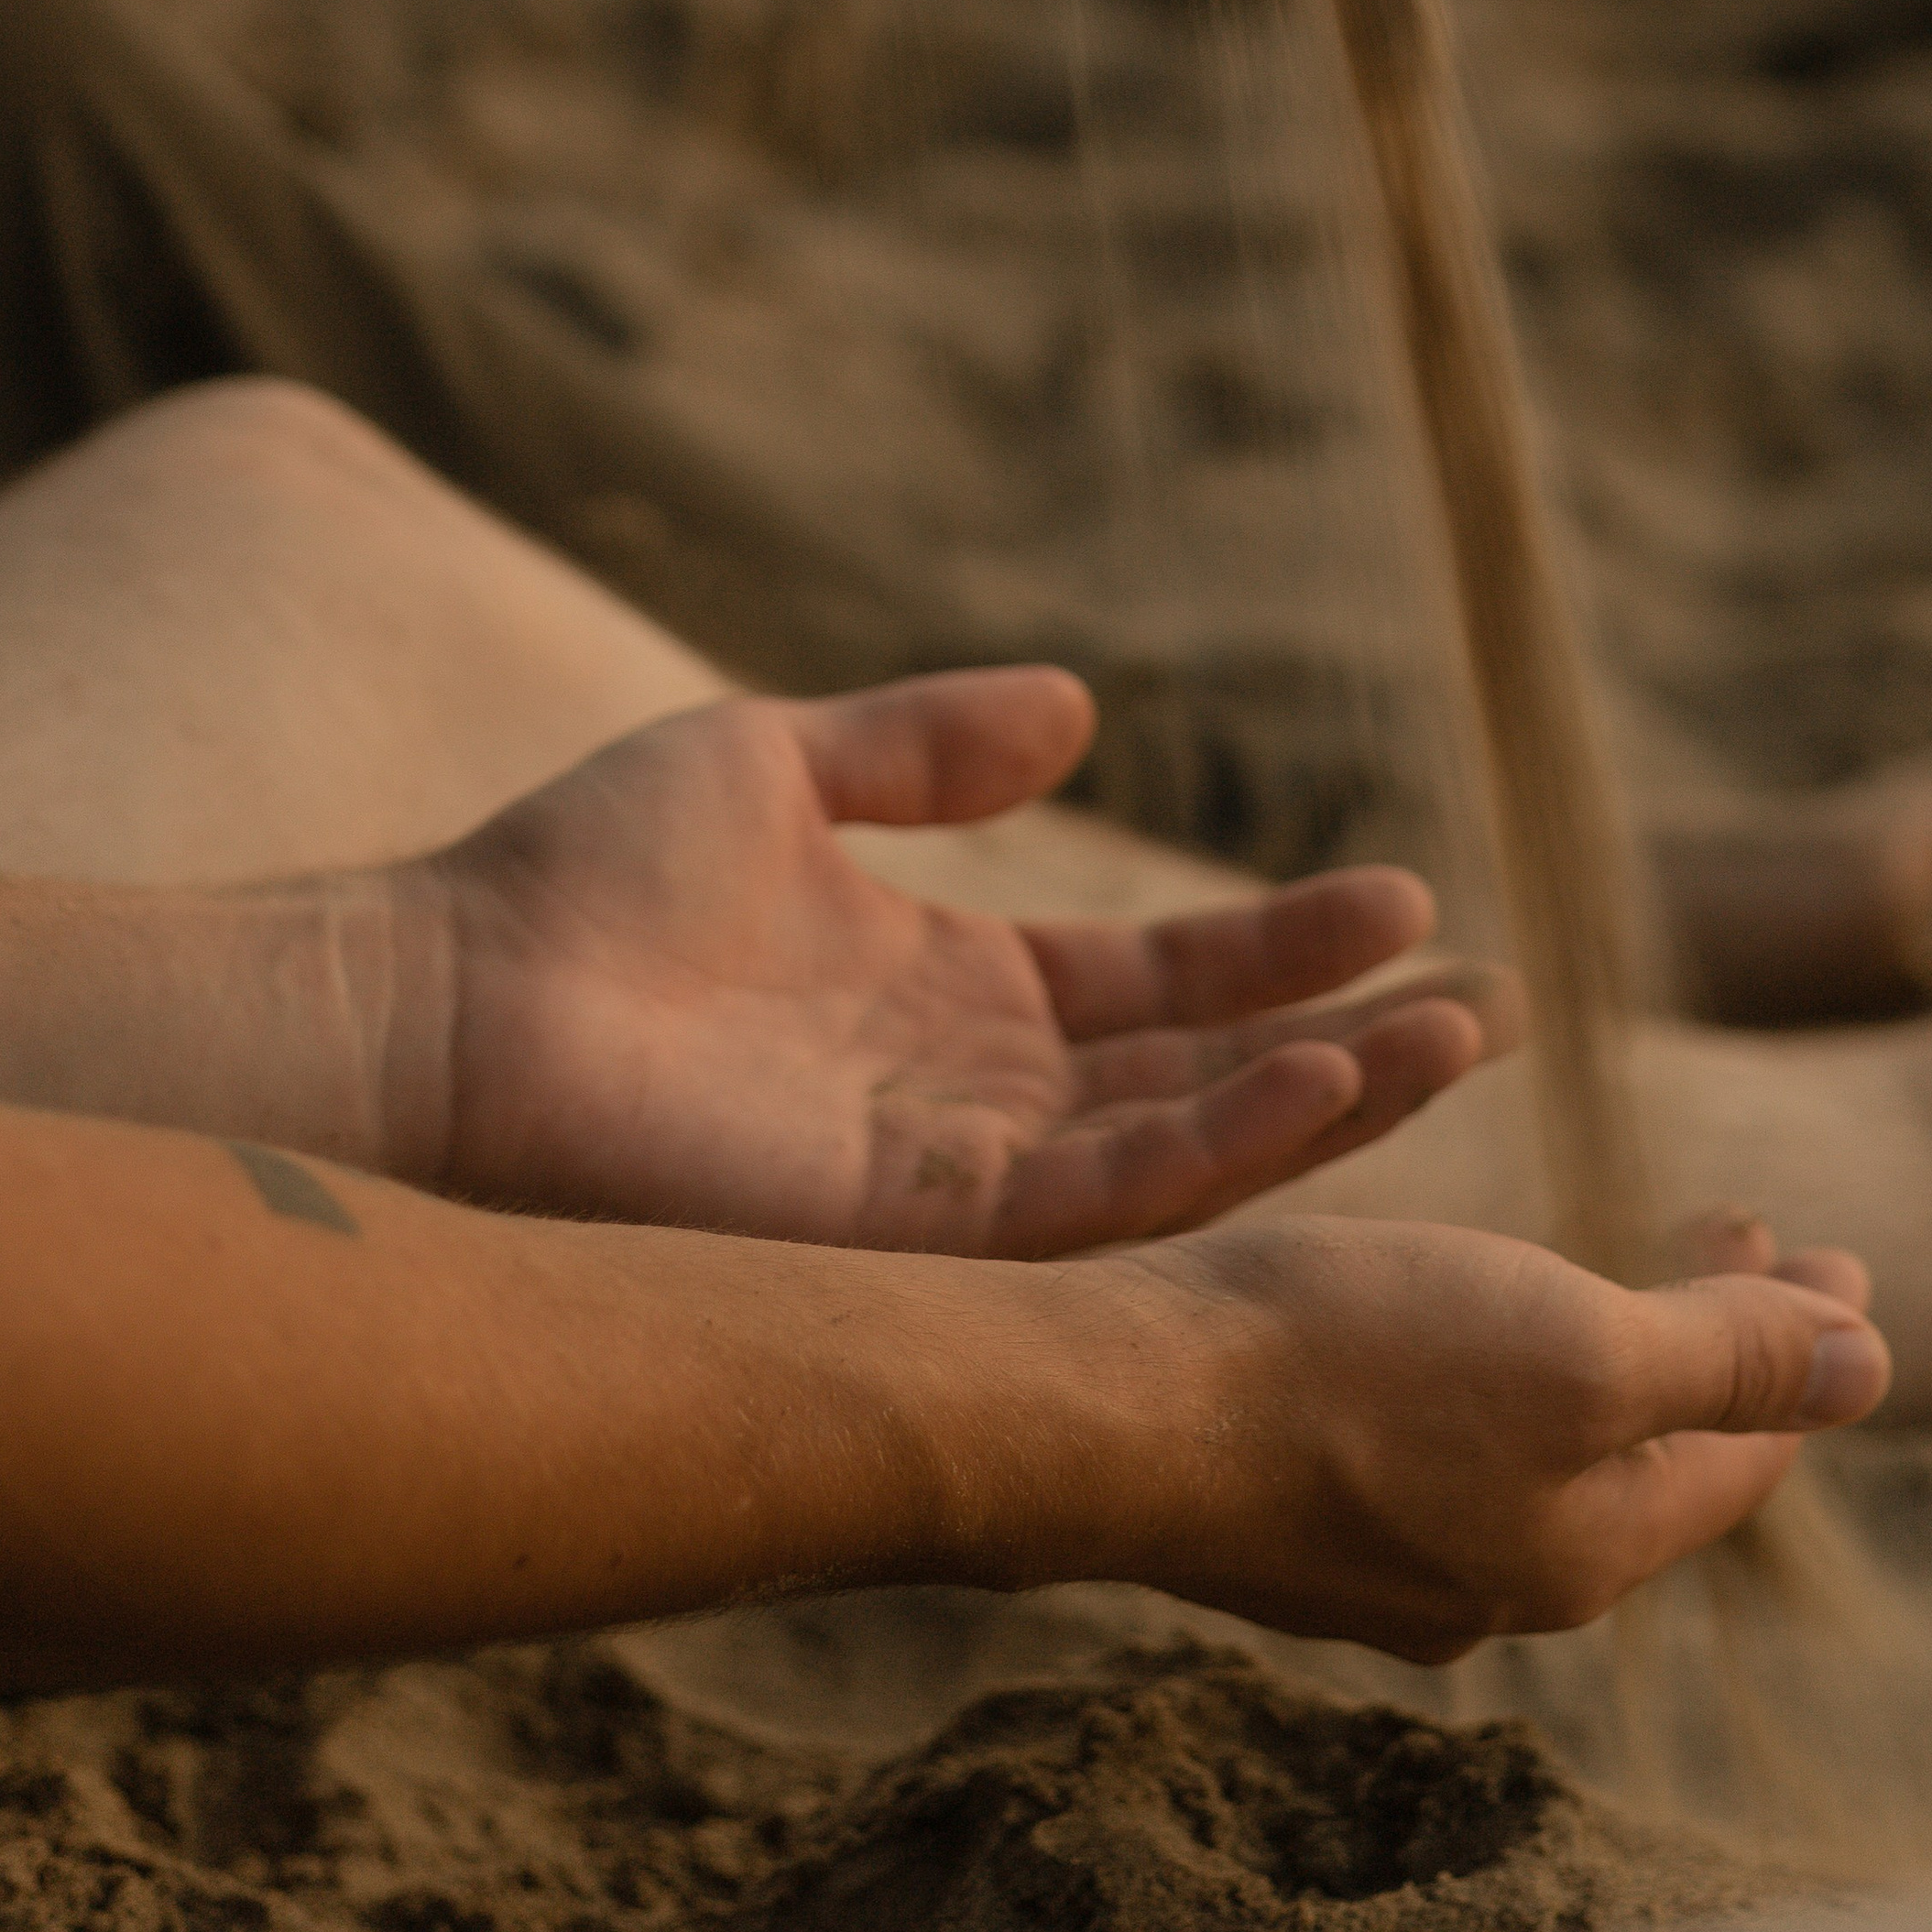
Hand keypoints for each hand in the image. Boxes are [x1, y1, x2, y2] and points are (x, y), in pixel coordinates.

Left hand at [394, 668, 1503, 1250]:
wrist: (449, 1001)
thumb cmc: (580, 884)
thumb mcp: (778, 764)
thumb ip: (925, 745)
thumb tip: (1078, 701)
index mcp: (946, 995)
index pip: (1154, 982)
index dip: (1277, 945)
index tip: (1400, 893)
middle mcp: (970, 1100)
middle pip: (1200, 1073)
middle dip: (1346, 1040)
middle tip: (1482, 997)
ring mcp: (951, 1177)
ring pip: (1185, 1151)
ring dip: (1323, 1097)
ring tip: (1453, 1032)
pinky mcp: (918, 1230)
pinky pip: (1106, 1201)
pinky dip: (1222, 1145)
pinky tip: (1320, 1082)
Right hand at [1079, 1216, 1891, 1658]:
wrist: (1114, 1412)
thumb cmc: (1348, 1368)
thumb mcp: (1578, 1346)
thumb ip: (1725, 1358)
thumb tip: (1875, 1363)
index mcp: (1585, 1548)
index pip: (1739, 1455)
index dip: (1798, 1343)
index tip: (1831, 1246)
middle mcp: (1492, 1578)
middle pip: (1640, 1458)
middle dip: (1702, 1340)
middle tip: (1738, 1228)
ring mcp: (1378, 1557)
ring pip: (1529, 1453)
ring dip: (1588, 1351)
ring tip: (1595, 1267)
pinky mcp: (1284, 1506)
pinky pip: (1429, 1439)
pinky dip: (1480, 1361)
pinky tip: (1437, 1311)